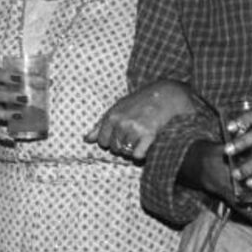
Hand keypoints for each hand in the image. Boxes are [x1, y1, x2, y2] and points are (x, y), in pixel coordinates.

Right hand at [0, 66, 40, 141]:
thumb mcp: (5, 82)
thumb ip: (23, 81)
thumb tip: (50, 82)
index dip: (7, 76)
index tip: (21, 78)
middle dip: (9, 96)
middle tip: (26, 99)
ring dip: (6, 114)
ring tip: (20, 115)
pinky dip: (1, 136)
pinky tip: (12, 141)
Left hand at [86, 79, 200, 159]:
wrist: (165, 95)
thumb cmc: (139, 102)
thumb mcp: (118, 108)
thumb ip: (101, 125)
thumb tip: (86, 140)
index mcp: (112, 116)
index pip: (102, 141)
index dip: (110, 142)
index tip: (119, 136)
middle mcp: (121, 123)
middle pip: (115, 148)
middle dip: (122, 147)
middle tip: (133, 137)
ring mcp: (135, 129)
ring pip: (127, 152)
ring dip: (133, 150)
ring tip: (140, 140)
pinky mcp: (149, 135)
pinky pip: (138, 155)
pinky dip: (142, 155)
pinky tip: (146, 146)